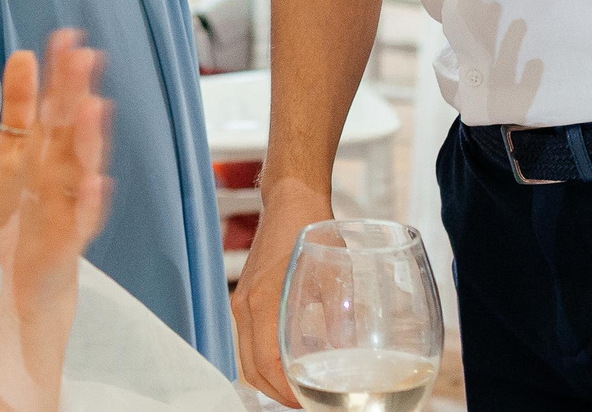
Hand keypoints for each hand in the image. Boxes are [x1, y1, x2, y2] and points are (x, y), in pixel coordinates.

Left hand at [0, 29, 112, 310]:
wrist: (27, 281)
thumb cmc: (24, 213)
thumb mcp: (11, 154)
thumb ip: (18, 108)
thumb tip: (23, 53)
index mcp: (50, 148)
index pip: (56, 103)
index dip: (60, 72)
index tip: (65, 35)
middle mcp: (65, 171)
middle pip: (72, 128)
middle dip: (78, 93)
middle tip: (84, 55)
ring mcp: (69, 206)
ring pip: (82, 168)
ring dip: (89, 139)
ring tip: (93, 106)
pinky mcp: (67, 241)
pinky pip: (81, 221)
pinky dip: (90, 203)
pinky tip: (94, 181)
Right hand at [231, 182, 332, 407]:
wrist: (291, 200)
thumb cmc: (312, 233)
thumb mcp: (335, 278)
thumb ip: (340, 321)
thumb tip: (349, 360)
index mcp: (263, 305)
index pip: (266, 366)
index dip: (287, 393)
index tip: (310, 405)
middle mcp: (246, 308)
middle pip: (251, 370)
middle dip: (277, 394)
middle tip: (308, 405)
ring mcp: (243, 303)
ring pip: (248, 358)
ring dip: (271, 379)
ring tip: (304, 388)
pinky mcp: (247, 298)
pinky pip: (250, 341)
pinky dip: (267, 359)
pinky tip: (297, 356)